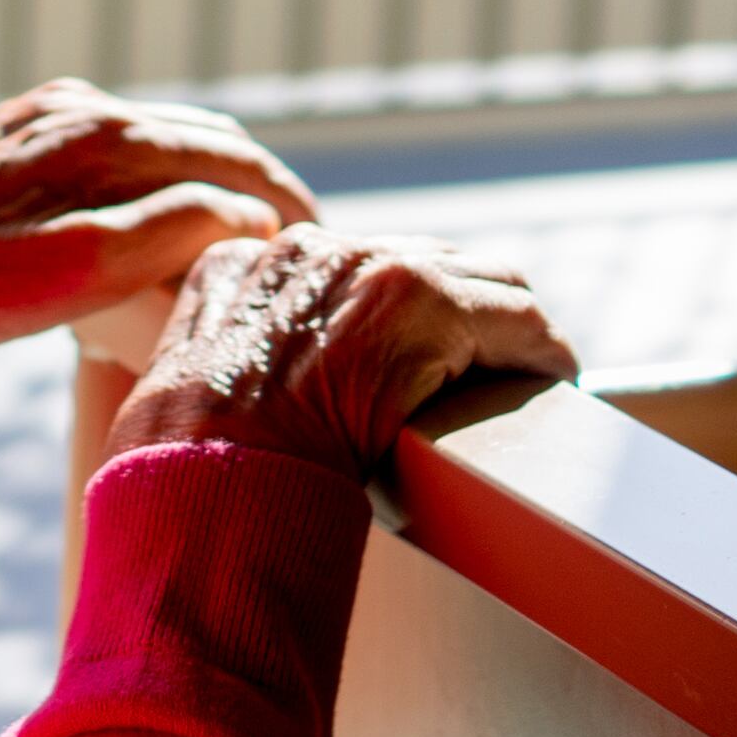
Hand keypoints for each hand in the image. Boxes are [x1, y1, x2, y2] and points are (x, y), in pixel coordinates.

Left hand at [0, 79, 321, 365]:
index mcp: (98, 132)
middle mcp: (71, 107)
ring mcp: (37, 119)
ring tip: (246, 223)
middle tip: (299, 233)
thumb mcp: (82, 272)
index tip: (319, 238)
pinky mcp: (9, 141)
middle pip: (194, 135)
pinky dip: (156, 173)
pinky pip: (108, 148)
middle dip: (253, 182)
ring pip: (153, 137)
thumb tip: (243, 213)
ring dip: (207, 174)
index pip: (222, 153)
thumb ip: (170, 231)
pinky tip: (166, 208)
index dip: (279, 197)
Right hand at [102, 231, 577, 479]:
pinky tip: (554, 382)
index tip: (412, 355)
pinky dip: (541, 354)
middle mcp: (309, 252)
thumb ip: (222, 364)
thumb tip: (259, 401)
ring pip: (482, 278)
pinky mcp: (427, 304)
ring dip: (506, 330)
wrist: (205, 485)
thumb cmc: (186, 472)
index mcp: (241, 268)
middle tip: (484, 370)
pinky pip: (518, 320)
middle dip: (461, 312)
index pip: (344, 269)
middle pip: (423, 260)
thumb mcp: (183, 394)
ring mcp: (369, 268)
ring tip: (526, 376)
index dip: (391, 312)